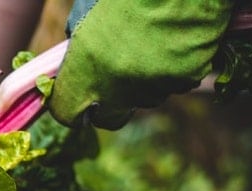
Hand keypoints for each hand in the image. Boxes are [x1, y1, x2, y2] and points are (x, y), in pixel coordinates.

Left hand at [49, 0, 234, 128]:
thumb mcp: (85, 11)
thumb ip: (78, 44)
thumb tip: (76, 61)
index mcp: (84, 70)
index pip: (66, 112)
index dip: (69, 105)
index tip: (76, 97)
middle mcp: (116, 88)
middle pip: (109, 118)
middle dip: (108, 106)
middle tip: (113, 80)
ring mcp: (153, 88)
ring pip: (146, 98)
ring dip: (144, 82)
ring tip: (150, 43)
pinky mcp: (186, 79)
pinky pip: (176, 82)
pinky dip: (174, 67)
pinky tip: (174, 38)